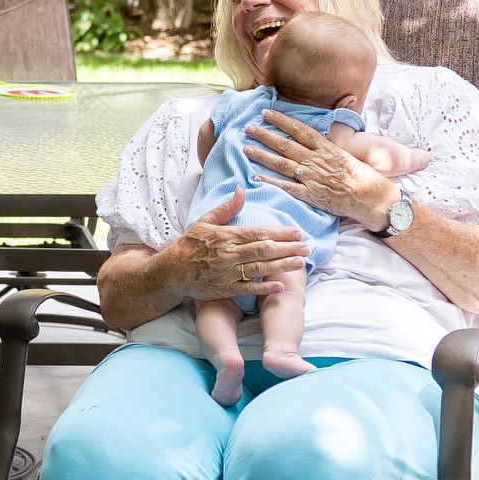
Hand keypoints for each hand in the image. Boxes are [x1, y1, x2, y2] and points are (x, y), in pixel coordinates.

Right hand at [163, 189, 310, 302]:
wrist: (171, 272)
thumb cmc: (189, 245)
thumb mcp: (204, 222)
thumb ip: (226, 208)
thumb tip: (242, 190)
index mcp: (226, 236)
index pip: (259, 233)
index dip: (280, 233)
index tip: (298, 232)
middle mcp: (229, 254)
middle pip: (264, 250)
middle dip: (288, 248)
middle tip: (307, 247)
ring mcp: (227, 273)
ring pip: (260, 268)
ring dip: (282, 265)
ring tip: (301, 261)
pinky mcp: (225, 289)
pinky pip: (248, 288)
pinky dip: (264, 288)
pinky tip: (280, 286)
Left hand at [247, 111, 400, 230]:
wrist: (371, 197)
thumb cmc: (363, 175)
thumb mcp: (346, 154)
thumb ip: (328, 147)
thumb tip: (316, 138)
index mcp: (326, 148)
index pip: (299, 130)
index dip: (281, 121)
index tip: (266, 113)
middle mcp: (316, 160)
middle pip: (285, 145)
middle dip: (265, 135)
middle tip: (248, 128)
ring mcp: (312, 177)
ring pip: (282, 164)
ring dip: (262, 155)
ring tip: (246, 148)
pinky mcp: (310, 195)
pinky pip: (286, 187)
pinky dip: (270, 181)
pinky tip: (256, 176)